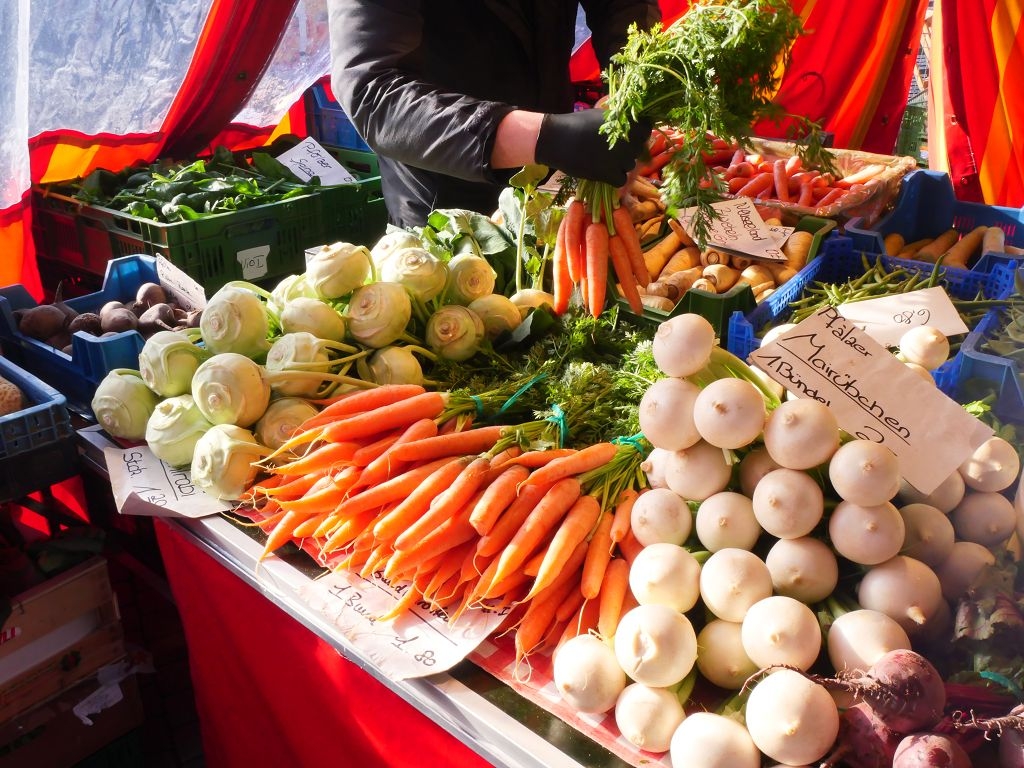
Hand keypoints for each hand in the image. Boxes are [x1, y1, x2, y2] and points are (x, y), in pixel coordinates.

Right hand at [534, 109, 649, 185]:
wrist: (557, 138)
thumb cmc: (578, 123)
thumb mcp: (603, 115)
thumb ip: (621, 121)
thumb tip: (635, 126)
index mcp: (628, 123)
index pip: (646, 130)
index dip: (638, 134)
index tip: (628, 137)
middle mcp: (628, 141)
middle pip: (637, 150)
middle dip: (628, 151)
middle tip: (611, 150)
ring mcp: (620, 159)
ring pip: (629, 165)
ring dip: (620, 164)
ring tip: (602, 159)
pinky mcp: (609, 174)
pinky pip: (620, 179)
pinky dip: (613, 177)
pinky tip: (602, 170)